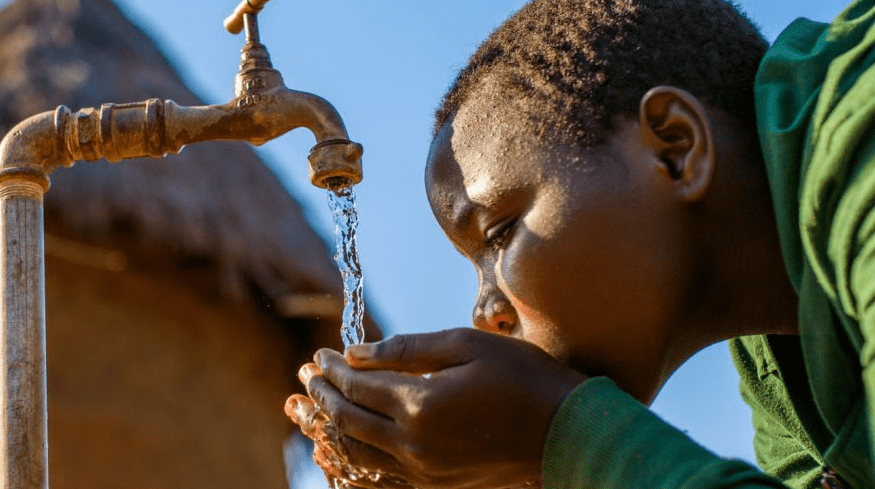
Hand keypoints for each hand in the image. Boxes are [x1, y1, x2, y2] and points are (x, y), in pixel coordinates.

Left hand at [286, 328, 586, 488]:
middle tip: (307, 377)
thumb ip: (407, 349)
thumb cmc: (523, 377)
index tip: (319, 355)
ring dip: (332, 428)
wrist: (567, 432)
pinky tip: (349, 443)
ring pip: (359, 452)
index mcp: (421, 404)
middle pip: (350, 420)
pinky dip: (358, 457)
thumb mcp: (467, 346)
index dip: (333, 369)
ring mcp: (425, 470)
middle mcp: (415, 444)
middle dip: (324, 396)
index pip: (358, 385)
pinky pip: (382, 474)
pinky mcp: (437, 483)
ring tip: (316, 410)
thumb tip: (356, 352)